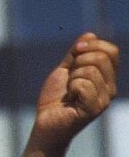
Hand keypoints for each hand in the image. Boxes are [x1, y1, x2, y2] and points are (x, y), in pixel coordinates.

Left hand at [31, 33, 118, 147]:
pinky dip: (71, 87)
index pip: (111, 51)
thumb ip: (76, 54)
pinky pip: (83, 84)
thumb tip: (90, 34)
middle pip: (101, 57)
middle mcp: (110, 88)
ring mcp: (104, 99)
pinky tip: (69, 98)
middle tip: (69, 78)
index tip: (75, 50)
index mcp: (106, 77)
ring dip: (72, 77)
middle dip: (77, 61)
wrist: (46, 122)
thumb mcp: (64, 70)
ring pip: (89, 70)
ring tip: (69, 92)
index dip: (92, 45)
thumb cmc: (55, 98)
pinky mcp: (94, 109)